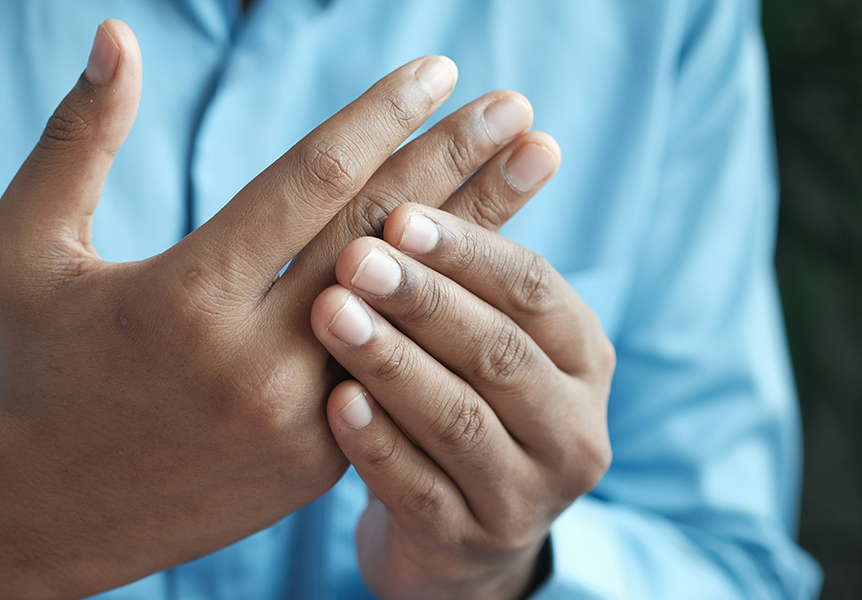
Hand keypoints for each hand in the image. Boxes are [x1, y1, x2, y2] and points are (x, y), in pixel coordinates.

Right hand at [0, 19, 545, 598]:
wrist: (55, 506)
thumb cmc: (37, 364)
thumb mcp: (22, 248)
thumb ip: (75, 139)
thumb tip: (118, 34)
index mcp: (185, 298)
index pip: (311, 182)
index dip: (381, 117)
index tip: (438, 69)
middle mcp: (254, 362)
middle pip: (381, 237)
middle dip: (458, 161)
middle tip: (517, 107)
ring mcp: (299, 419)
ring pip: (410, 306)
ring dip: (480, 230)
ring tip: (535, 164)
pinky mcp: (321, 458)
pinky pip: (398, 364)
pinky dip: (444, 306)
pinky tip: (489, 258)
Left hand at [311, 146, 615, 598]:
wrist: (461, 534)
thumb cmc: (465, 401)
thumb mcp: (487, 336)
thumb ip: (482, 260)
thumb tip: (516, 128)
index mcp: (584, 360)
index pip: (535, 292)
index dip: (471, 250)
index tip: (400, 214)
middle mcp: (573, 430)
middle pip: (500, 353)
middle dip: (425, 300)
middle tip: (355, 257)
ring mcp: (525, 498)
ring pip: (461, 422)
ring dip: (394, 362)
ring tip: (331, 315)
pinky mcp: (468, 546)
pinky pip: (419, 492)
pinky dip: (377, 444)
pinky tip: (335, 402)